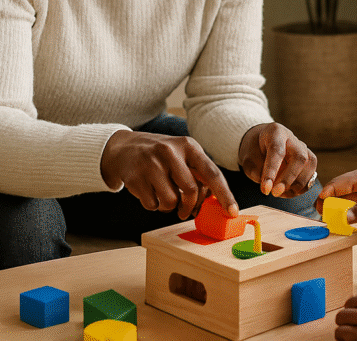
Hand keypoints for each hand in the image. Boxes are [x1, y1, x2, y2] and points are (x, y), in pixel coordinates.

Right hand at [100, 130, 237, 220]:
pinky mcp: (135, 177)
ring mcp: (151, 164)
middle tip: (186, 211)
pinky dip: (154, 206)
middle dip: (190, 206)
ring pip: (171, 201)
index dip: (224, 194)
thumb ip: (199, 173)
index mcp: (188, 145)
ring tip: (164, 196)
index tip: (232, 212)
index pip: (211, 173)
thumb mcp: (182, 154)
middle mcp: (170, 152)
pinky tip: (150, 192)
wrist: (124, 148)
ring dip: (170, 207)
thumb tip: (215, 201)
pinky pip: (152, 205)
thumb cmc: (161, 156)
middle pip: (191, 191)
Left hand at [237, 122, 316, 197]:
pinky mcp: (309, 161)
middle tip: (275, 193)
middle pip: (299, 158)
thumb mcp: (248, 158)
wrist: (262, 144)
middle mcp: (293, 139)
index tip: (266, 189)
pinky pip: (311, 176)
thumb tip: (269, 186)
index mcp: (276, 132)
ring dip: (295, 186)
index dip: (272, 171)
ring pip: (309, 167)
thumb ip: (255, 170)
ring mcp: (304, 149)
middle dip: (288, 179)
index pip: (277, 151)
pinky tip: (287, 192)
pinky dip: (301, 188)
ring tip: (279, 193)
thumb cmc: (255, 151)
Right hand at [317, 167, 356, 223]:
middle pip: (337, 190)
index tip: (320, 204)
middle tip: (320, 214)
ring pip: (341, 199)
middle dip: (327, 201)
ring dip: (334, 207)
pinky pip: (348, 207)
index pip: (340, 183)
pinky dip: (342, 213)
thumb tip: (344, 218)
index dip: (328, 193)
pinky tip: (337, 220)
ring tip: (326, 218)